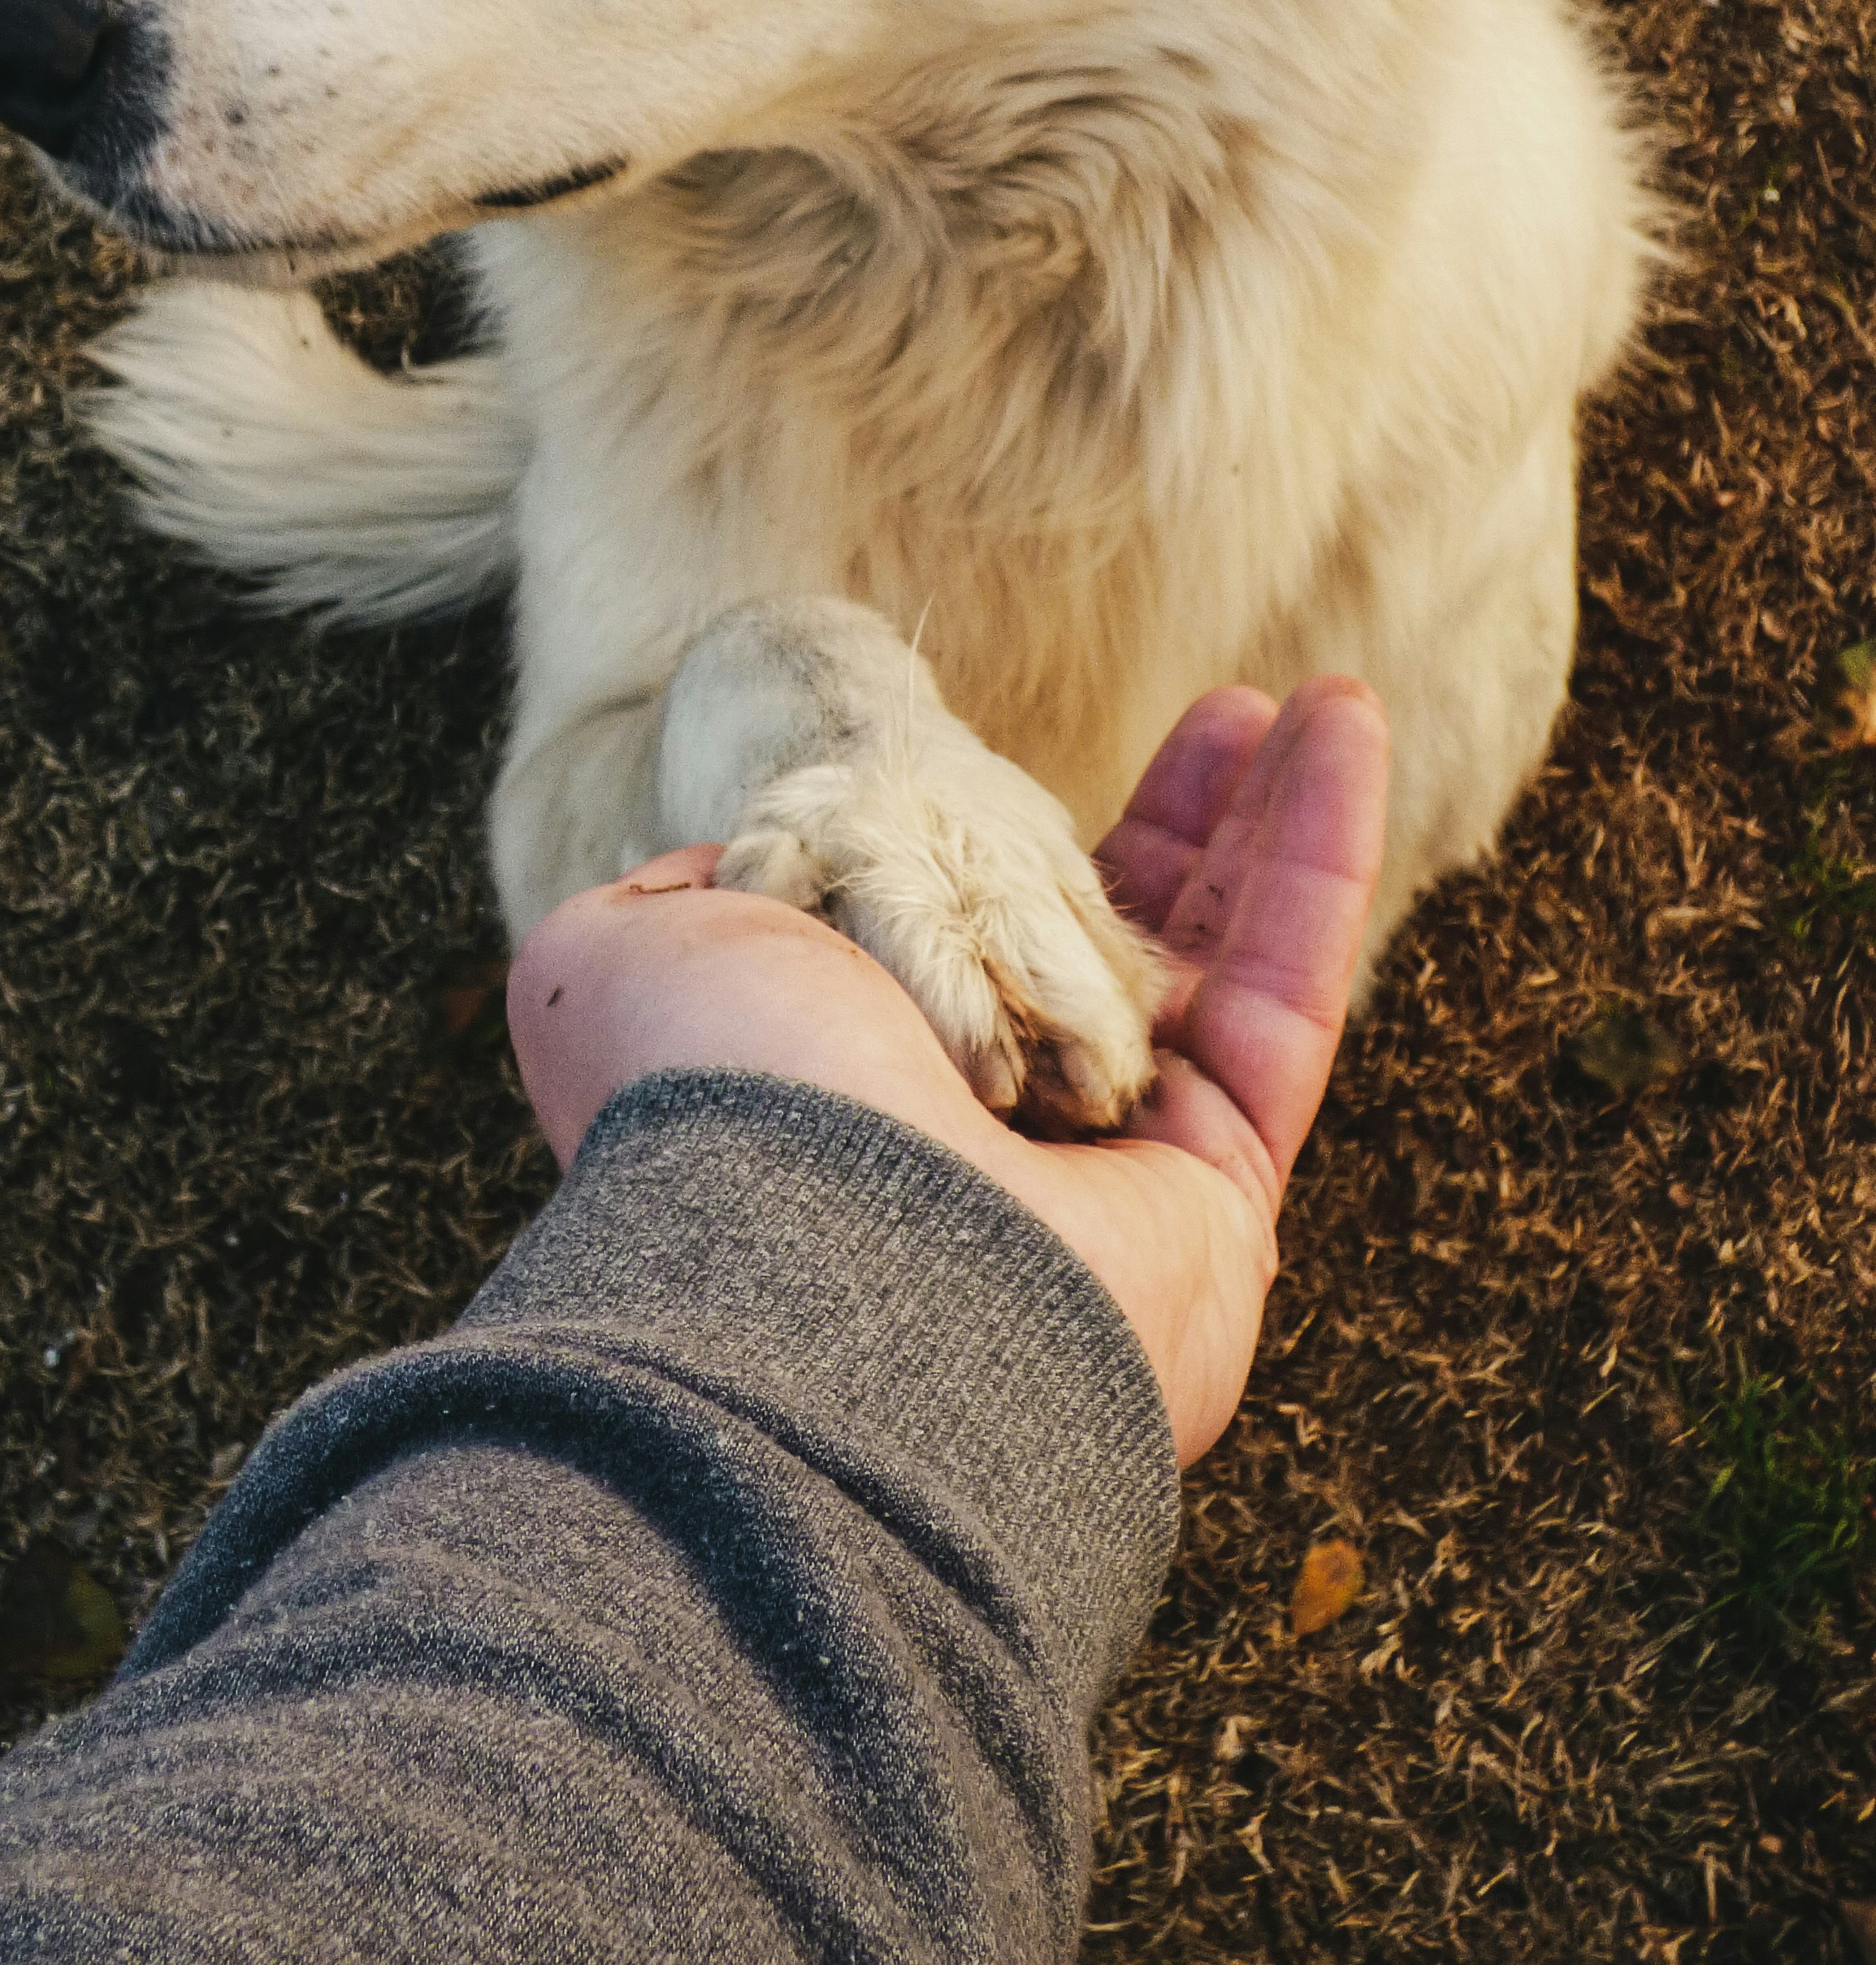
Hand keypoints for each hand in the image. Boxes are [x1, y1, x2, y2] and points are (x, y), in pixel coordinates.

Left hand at [507, 678, 1388, 1467]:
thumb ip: (669, 900)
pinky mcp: (1219, 1196)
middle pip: (1103, 958)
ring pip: (1216, 970)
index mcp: (847, 1093)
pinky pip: (1290, 998)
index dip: (995, 859)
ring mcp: (1106, 1179)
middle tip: (1223, 719)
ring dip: (1274, 822)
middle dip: (1174, 830)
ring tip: (1328, 699)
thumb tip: (720, 868)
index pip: (945, 954)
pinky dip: (1324, 853)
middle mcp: (975, 1146)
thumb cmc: (714, 1100)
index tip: (1016, 779)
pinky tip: (1345, 725)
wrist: (825, 1265)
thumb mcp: (619, 954)